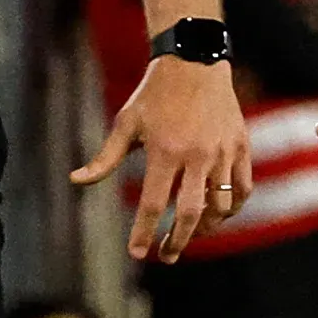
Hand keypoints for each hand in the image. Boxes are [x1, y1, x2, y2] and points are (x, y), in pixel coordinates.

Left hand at [76, 55, 249, 260]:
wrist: (194, 61)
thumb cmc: (155, 94)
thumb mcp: (126, 123)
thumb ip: (105, 158)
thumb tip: (75, 181)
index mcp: (165, 151)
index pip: (154, 204)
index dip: (144, 233)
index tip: (137, 253)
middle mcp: (197, 155)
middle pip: (190, 213)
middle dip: (177, 241)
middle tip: (166, 256)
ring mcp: (223, 152)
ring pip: (221, 206)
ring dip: (206, 228)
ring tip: (191, 235)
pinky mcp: (241, 146)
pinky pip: (242, 188)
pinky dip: (232, 207)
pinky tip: (218, 214)